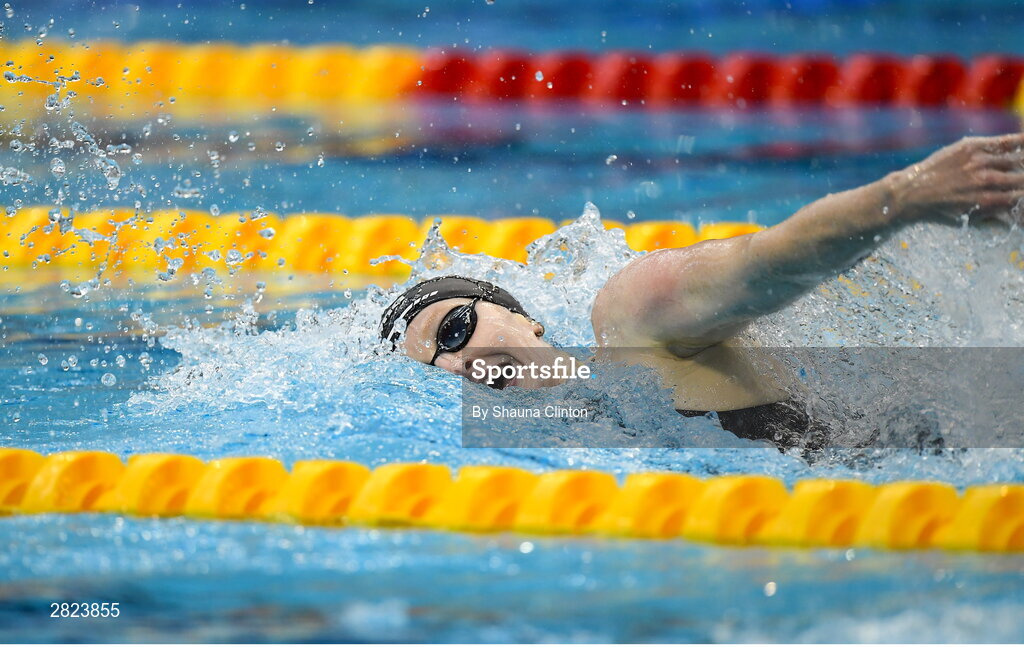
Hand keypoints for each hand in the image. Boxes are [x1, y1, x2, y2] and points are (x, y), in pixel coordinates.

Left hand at [887, 133, 1023, 225]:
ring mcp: (978, 161)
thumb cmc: (939, 209)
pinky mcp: (971, 146)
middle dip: (1022, 180)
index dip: (1022, 194)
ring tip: (1022, 164)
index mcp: (986, 199)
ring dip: (1022, 162)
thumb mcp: (966, 218)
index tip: (1021, 191)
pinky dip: (1019, 140)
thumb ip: (992, 214)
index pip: (1019, 195)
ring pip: (1015, 159)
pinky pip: (1002, 141)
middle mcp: (985, 179)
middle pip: (1020, 178)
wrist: (911, 192)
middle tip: (1020, 180)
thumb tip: (1013, 217)